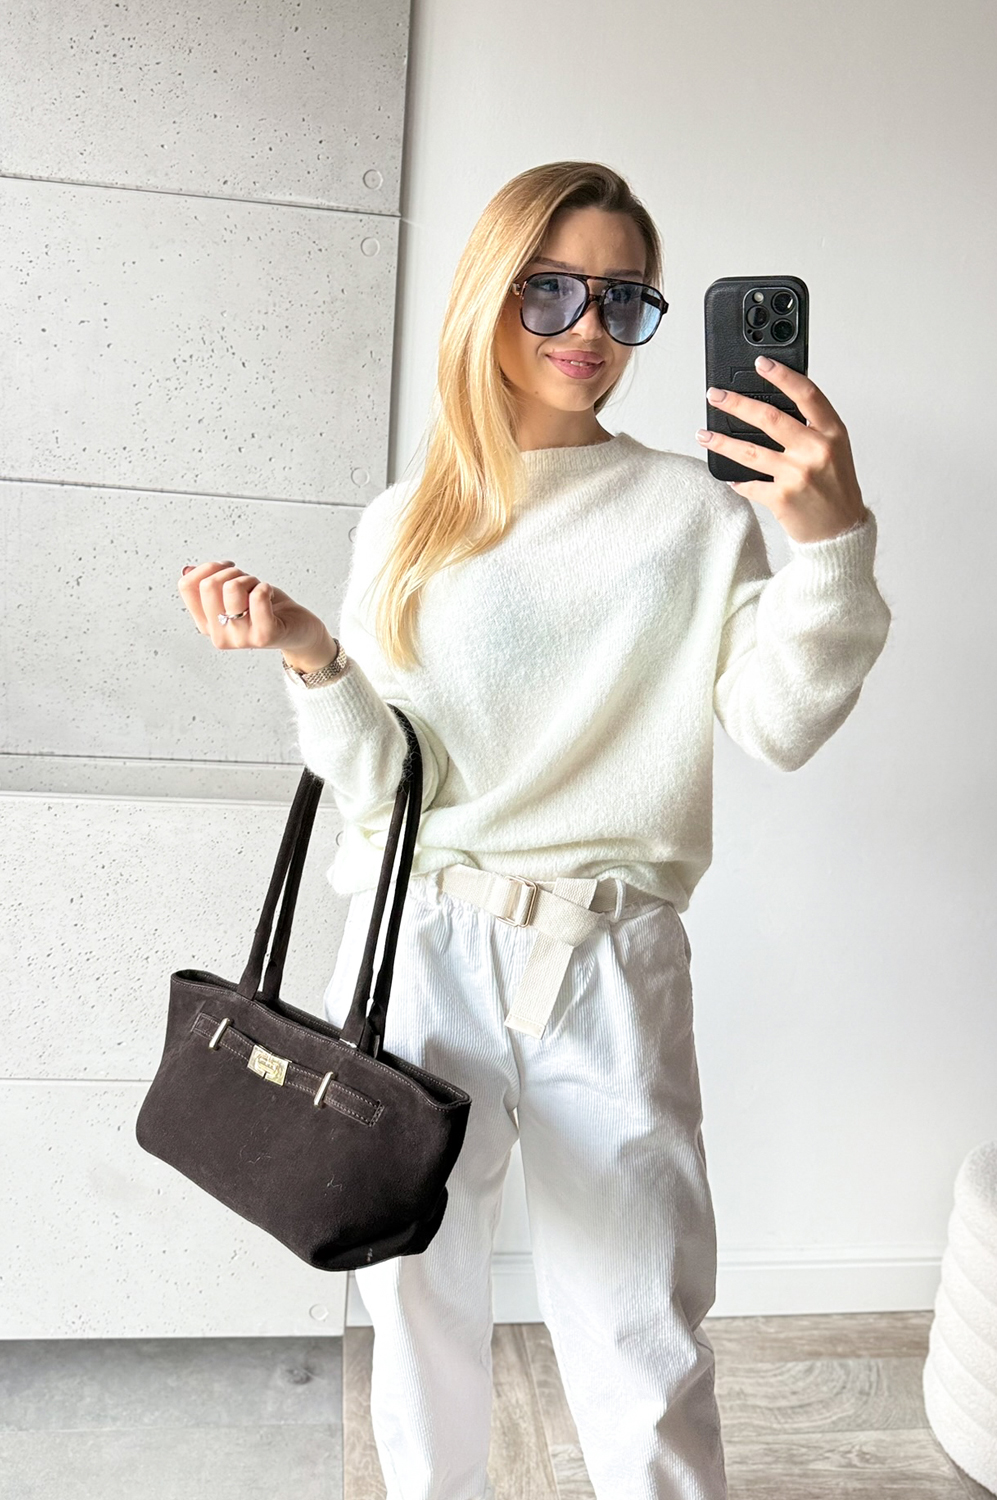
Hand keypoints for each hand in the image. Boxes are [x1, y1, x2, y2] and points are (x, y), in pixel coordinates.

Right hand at [177, 560, 332, 660]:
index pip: (186, 586)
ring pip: (232, 588)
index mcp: (206, 624)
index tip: (226, 569)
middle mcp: (219, 636)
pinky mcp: (264, 636)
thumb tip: (188, 569)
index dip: (207, 568)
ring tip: (260, 590)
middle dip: (232, 572)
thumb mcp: (235, 595)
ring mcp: (240, 638)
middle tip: (247, 581)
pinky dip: (265, 587)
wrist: (300, 632)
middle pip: (208, 585)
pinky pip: (257, 597)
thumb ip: (211, 585)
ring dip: (250, 579)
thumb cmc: (267, 610)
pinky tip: (270, 596)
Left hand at [695, 355, 868, 542]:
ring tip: (704, 434)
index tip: (761, 364)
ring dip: (721, 441)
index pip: (806, 394)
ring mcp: (797, 475)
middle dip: (736, 403)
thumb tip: (775, 406)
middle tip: (715, 395)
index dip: (782, 375)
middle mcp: (816, 451)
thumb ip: (813, 428)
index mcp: (832, 433)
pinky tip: (728, 475)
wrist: (840, 532)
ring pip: (749, 451)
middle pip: (769, 417)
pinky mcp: (781, 498)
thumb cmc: (837, 490)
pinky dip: (736, 479)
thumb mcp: (836, 451)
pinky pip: (749, 483)